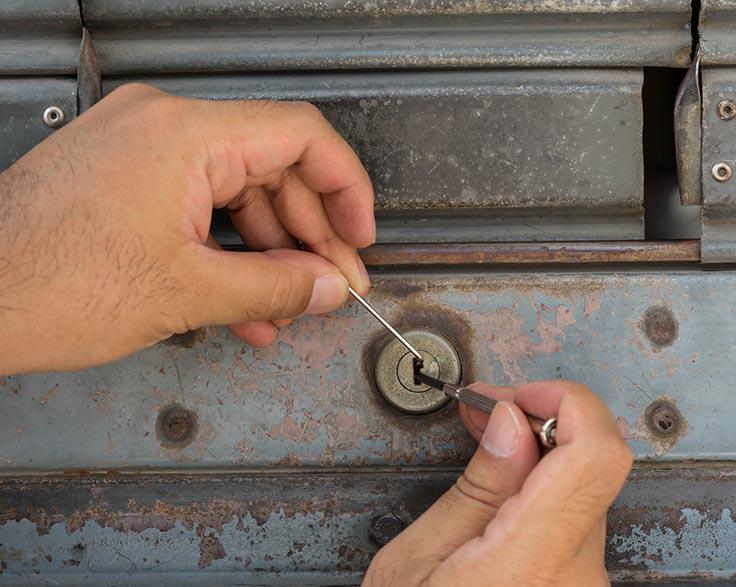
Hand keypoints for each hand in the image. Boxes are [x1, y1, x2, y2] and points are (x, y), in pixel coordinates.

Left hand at [0, 83, 373, 374]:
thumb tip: (329, 285)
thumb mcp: (187, 293)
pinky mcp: (122, 177)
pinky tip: (245, 302)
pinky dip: (226, 251)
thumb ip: (277, 287)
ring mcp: (139, 149)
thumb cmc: (46, 283)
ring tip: (288, 308)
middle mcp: (162, 126)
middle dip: (309, 237)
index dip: (346, 190)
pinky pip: (197, 206)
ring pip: (236, 194)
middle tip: (332, 285)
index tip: (360, 235)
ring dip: (268, 256)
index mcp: (185, 134)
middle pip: (272, 170)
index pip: (302, 137)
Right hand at [364, 381, 632, 585]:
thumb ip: (477, 488)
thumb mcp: (417, 563)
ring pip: (585, 493)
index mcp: (531, 565)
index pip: (595, 455)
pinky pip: (578, 524)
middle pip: (592, 467)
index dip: (566, 403)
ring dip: (542, 459)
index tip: (521, 394)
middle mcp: (577, 580)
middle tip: (488, 412)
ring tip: (489, 451)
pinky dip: (546, 493)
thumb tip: (511, 422)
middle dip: (542, 424)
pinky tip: (504, 493)